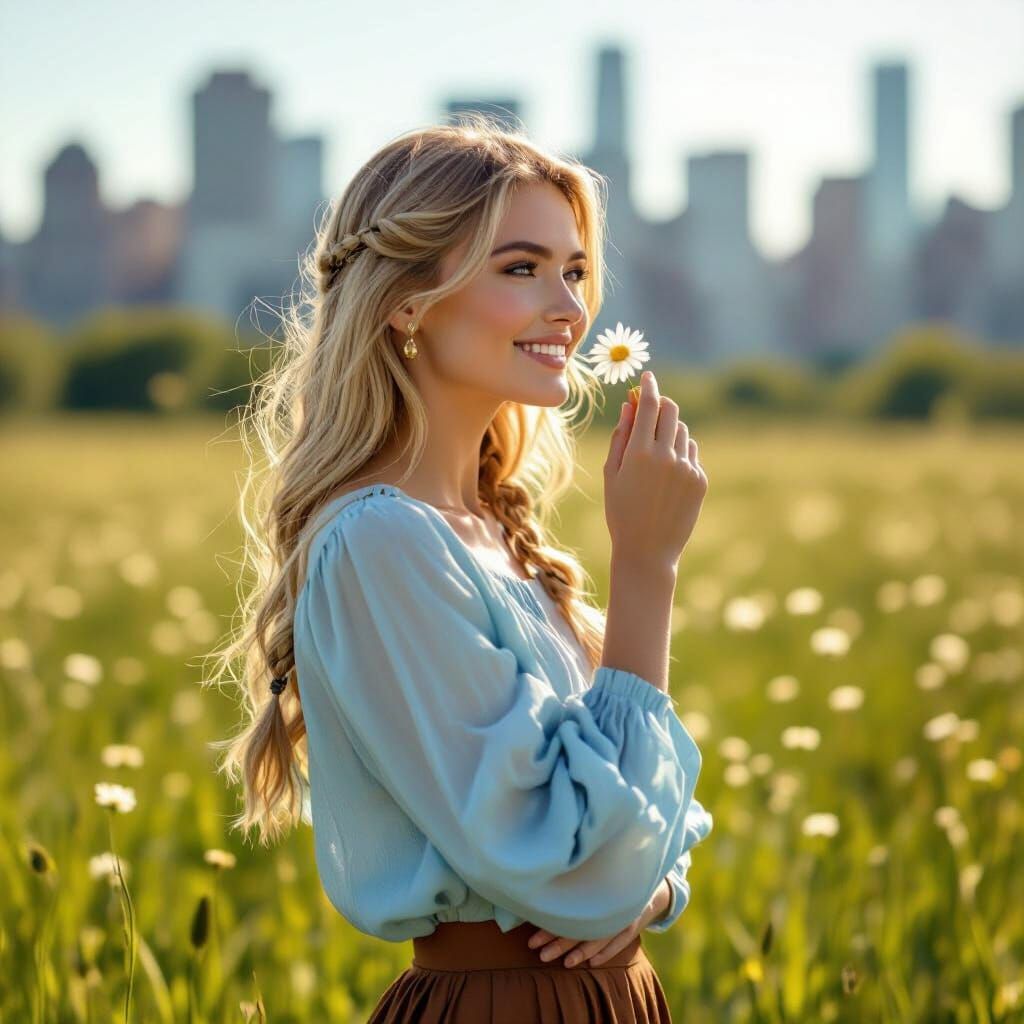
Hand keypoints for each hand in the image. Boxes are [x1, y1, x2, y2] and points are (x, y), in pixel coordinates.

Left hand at [526, 879, 670, 968]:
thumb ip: (570, 888)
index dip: (548, 928)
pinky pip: (619, 941)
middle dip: (559, 943)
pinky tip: (592, 964)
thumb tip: (536, 897)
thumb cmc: (606, 880)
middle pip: (579, 927)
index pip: (565, 914)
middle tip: (540, 955)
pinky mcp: (633, 923)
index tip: (531, 941)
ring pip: (598, 937)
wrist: (643, 879)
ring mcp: (620, 914)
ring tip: (565, 964)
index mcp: (589, 890)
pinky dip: (606, 952)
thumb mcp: (589, 878)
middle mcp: (603, 903)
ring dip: (580, 952)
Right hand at [604, 370, 706, 567]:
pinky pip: (691, 453)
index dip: (648, 387)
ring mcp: (687, 468)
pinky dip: (680, 453)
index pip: (649, 405)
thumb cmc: (621, 512)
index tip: (647, 377)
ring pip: (682, 432)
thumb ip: (621, 437)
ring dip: (670, 430)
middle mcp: (666, 456)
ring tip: (655, 453)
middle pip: (671, 411)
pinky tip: (666, 475)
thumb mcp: (611, 474)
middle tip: (653, 407)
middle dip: (662, 403)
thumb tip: (629, 406)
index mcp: (639, 453)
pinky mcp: (700, 480)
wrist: (648, 550)